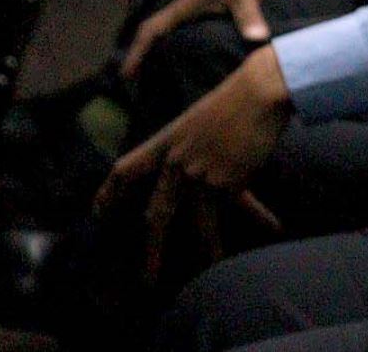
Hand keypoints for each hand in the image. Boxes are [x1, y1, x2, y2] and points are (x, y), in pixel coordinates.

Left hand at [96, 46, 290, 282]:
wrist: (260, 90)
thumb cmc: (239, 96)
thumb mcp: (203, 119)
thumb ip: (195, 146)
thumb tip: (203, 172)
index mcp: (167, 140)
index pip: (126, 169)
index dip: (109, 193)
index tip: (97, 212)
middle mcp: (177, 161)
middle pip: (156, 211)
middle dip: (152, 249)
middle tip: (147, 278)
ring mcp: (200, 173)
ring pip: (194, 221)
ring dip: (201, 250)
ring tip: (205, 270)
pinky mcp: (227, 179)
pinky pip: (235, 208)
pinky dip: (257, 217)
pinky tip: (271, 228)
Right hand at [122, 0, 287, 78]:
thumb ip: (248, 15)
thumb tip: (257, 40)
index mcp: (186, 5)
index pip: (151, 30)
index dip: (136, 52)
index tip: (125, 75)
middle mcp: (188, 6)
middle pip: (157, 35)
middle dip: (146, 58)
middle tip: (140, 88)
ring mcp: (201, 5)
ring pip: (174, 33)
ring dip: (165, 52)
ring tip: (162, 81)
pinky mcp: (215, 4)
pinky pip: (193, 30)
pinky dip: (188, 45)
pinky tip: (198, 60)